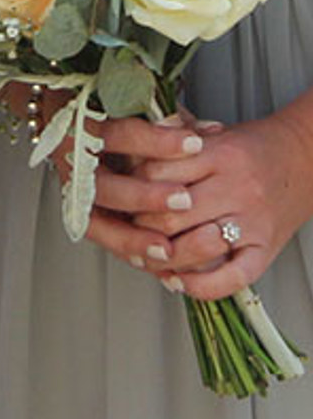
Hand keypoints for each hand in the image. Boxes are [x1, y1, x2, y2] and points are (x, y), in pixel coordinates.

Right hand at [1, 85, 205, 270]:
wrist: (63, 120)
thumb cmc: (103, 110)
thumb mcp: (132, 106)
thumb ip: (168, 120)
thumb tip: (211, 132)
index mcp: (83, 127)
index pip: (120, 134)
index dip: (156, 140)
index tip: (195, 143)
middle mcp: (73, 162)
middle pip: (104, 186)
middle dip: (144, 196)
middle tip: (183, 201)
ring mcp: (74, 190)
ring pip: (96, 220)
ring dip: (132, 236)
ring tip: (167, 248)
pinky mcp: (80, 211)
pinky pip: (101, 237)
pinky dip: (126, 249)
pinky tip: (152, 260)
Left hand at [133, 113, 312, 298]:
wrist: (308, 157)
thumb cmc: (249, 149)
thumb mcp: (209, 133)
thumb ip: (169, 140)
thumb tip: (125, 146)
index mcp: (219, 154)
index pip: (156, 174)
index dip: (131, 186)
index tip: (124, 192)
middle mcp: (236, 188)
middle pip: (168, 215)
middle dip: (139, 225)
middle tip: (129, 226)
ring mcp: (252, 222)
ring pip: (193, 247)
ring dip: (161, 257)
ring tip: (148, 252)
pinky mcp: (265, 250)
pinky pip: (230, 279)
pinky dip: (198, 286)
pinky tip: (177, 281)